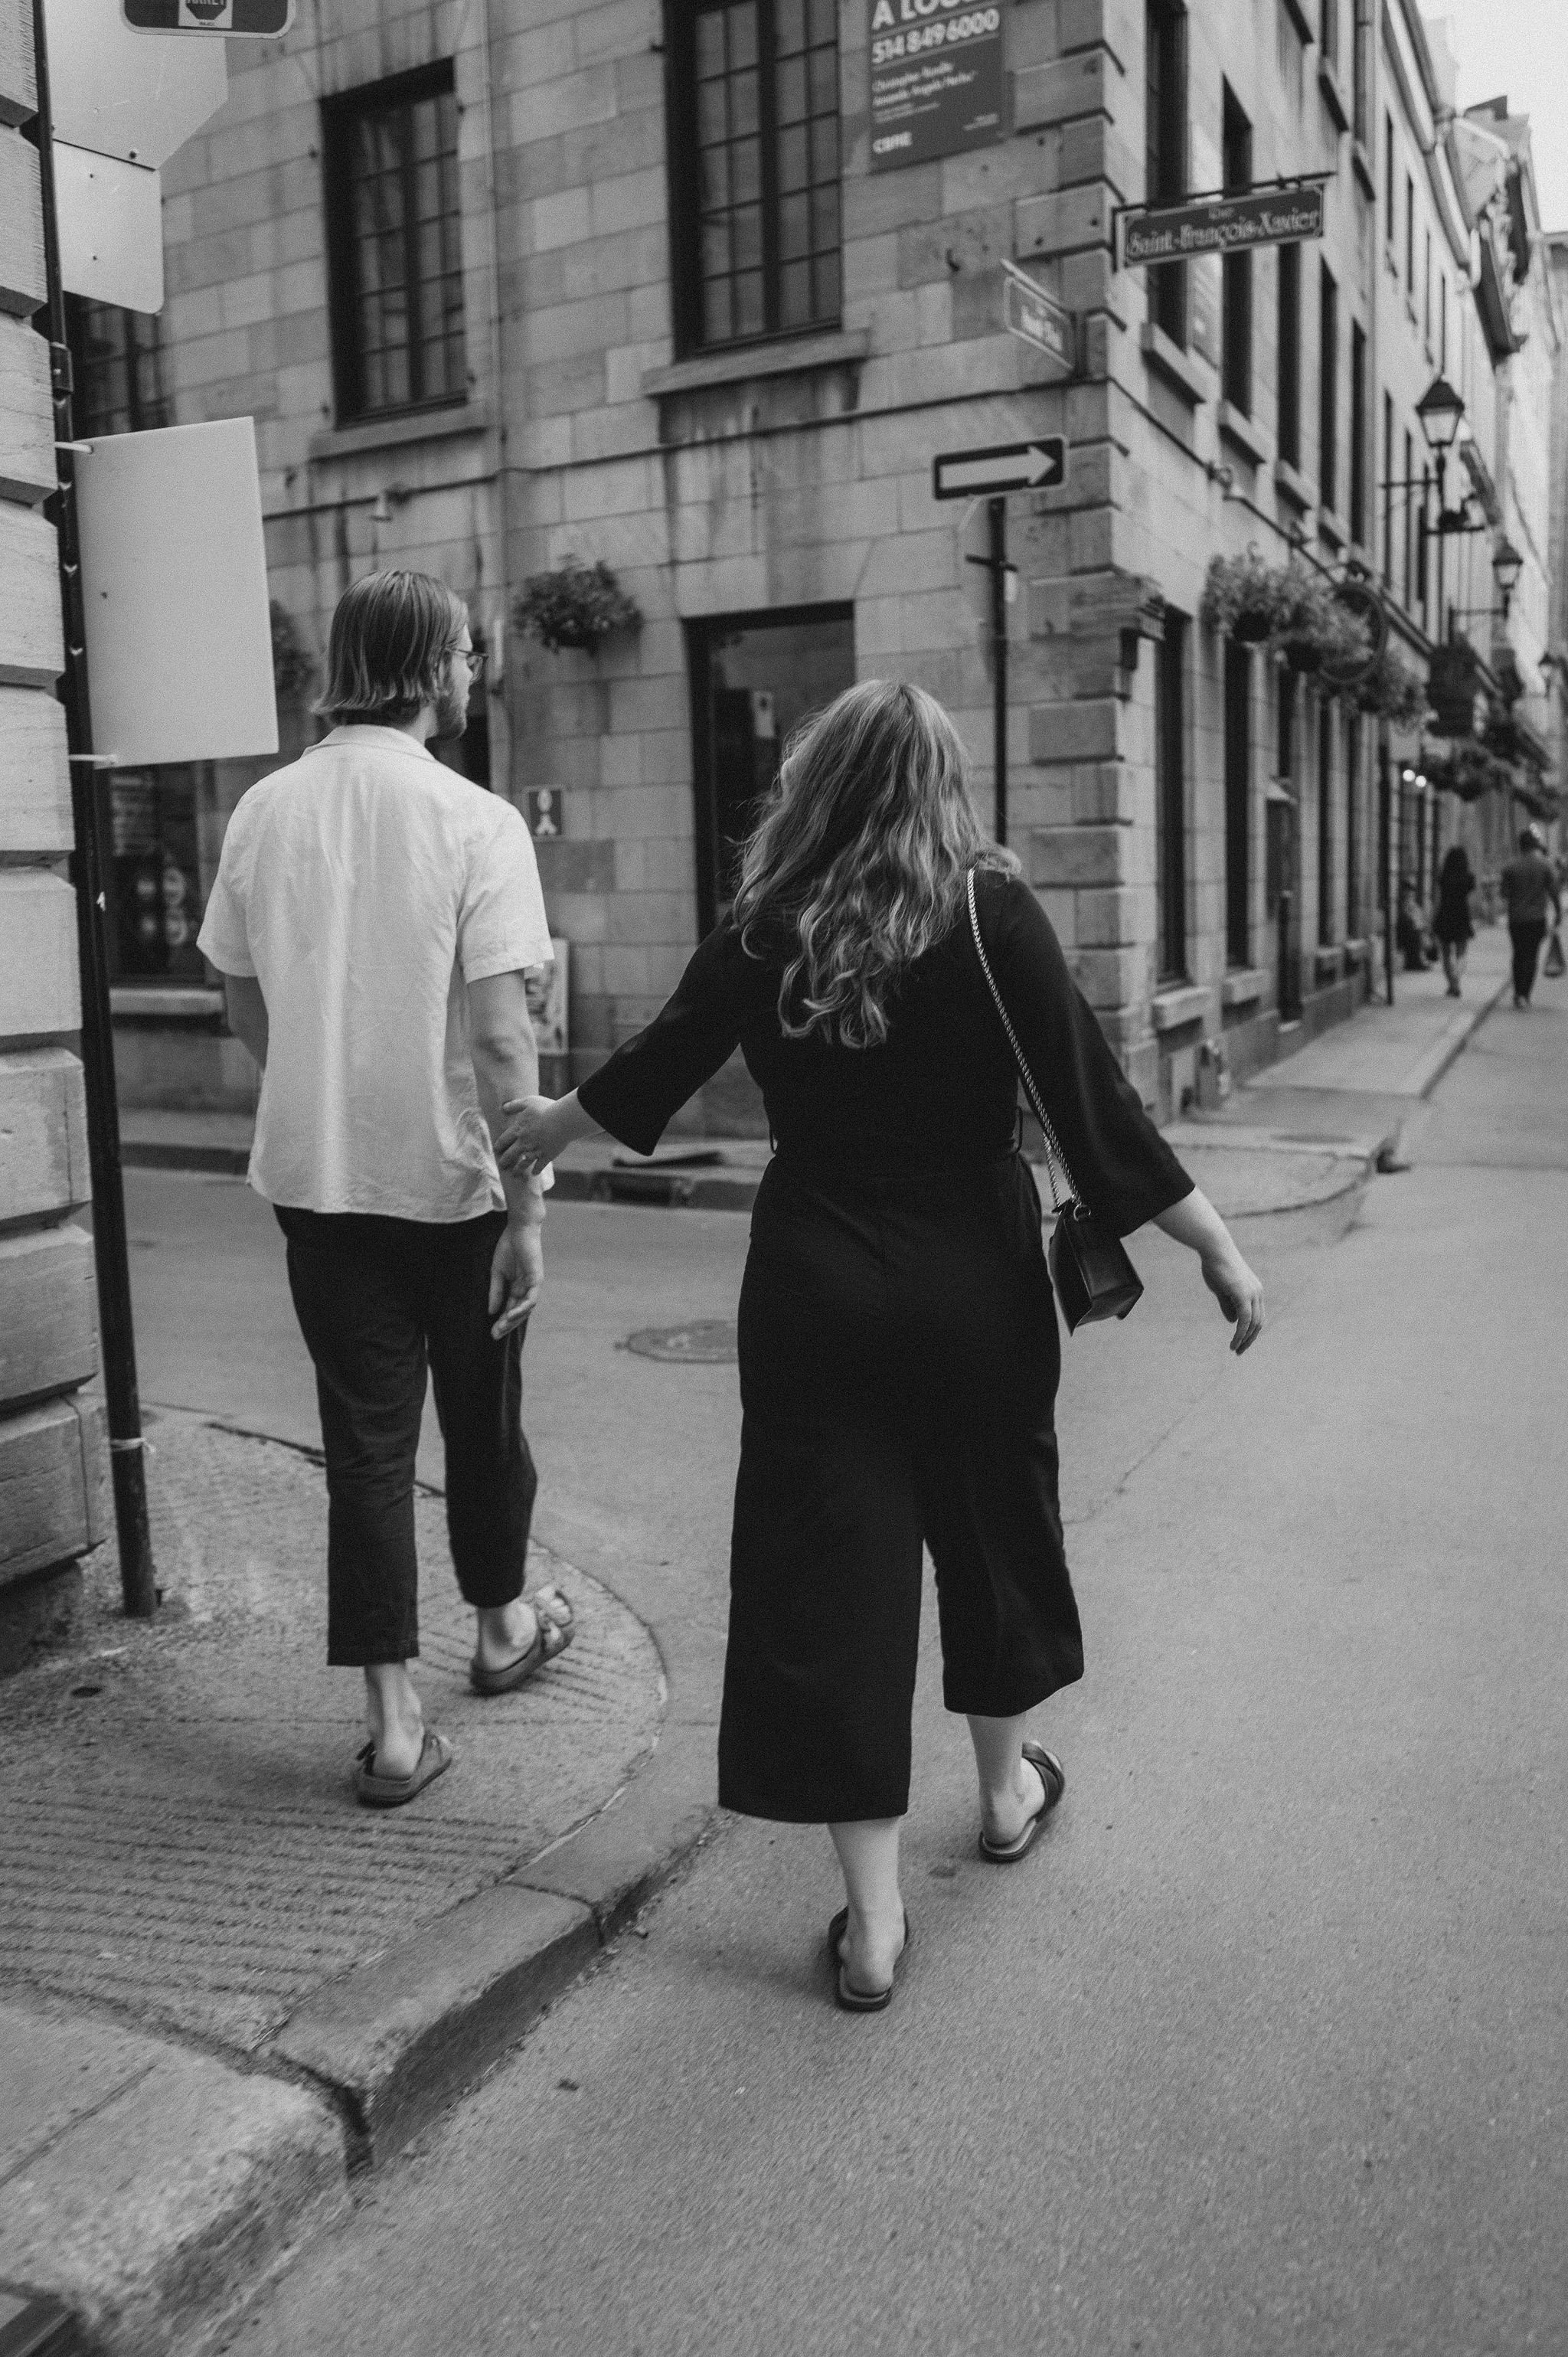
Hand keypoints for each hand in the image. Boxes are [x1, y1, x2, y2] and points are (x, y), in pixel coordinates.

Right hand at [488, 1217, 542, 1339]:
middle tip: (495, 1335)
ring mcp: (532, 1285)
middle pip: (518, 1313)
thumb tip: (491, 1312)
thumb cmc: (508, 1248)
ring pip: (526, 1309)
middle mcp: (526, 1289)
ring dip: (514, 1319)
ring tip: (502, 1327)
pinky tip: (511, 1315)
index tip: (491, 1333)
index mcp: (516, 1288)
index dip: (501, 1322)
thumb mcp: (497, 1273)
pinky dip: (522, 1308)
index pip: (510, 1309)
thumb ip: (496, 1292)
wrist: (518, 1230)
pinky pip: (531, 1298)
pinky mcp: (536, 1279)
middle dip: (507, 1325)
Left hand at [495, 1094, 558, 1176]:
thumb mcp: (528, 1102)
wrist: (562, 1120)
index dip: (499, 1146)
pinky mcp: (547, 1156)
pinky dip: (536, 1170)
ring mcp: (535, 1151)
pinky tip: (534, 1173)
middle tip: (501, 1165)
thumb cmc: (545, 1109)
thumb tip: (502, 1108)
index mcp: (518, 1130)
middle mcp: (524, 1143)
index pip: (503, 1140)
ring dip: (518, 1169)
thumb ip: (514, 1105)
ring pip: (523, 1163)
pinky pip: (540, 1166)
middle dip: (504, 1161)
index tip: (496, 1150)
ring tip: (514, 1174)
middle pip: (510, 1155)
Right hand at [1200, 1245, 1263, 1355]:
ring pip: (1253, 1324)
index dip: (1250, 1331)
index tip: (1241, 1342)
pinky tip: (1234, 1343)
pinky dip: (1240, 1334)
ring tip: (1235, 1350)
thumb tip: (1234, 1322)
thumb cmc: (1215, 1265)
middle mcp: (1257, 1292)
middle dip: (1250, 1339)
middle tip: (1239, 1351)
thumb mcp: (1221, 1289)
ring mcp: (1252, 1293)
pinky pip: (1245, 1321)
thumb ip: (1228, 1305)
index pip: (1257, 1316)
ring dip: (1245, 1340)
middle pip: (1259, 1323)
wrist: (1214, 1248)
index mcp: (1254, 1290)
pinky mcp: (1243, 1295)